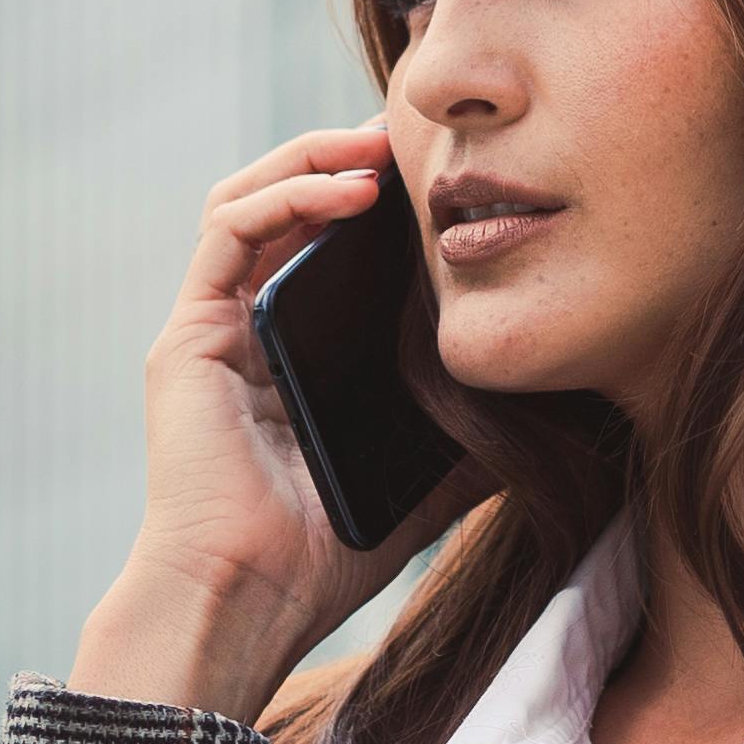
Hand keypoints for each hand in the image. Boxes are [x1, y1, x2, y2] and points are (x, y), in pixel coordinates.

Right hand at [70, 120, 484, 718]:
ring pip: (249, 200)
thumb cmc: (325, 557)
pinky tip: (351, 189)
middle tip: (417, 141)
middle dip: (346, 158)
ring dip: (314, 158)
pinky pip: (229, 232)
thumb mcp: (426, 480)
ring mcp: (211, 329)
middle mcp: (245, 331)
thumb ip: (471, 438)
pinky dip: (286, 195)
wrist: (250, 601)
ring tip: (382, 146)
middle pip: (286, 208)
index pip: (326, 249)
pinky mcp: (189, 335)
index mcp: (292, 356)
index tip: (445, 180)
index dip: (377, 201)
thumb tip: (553, 411)